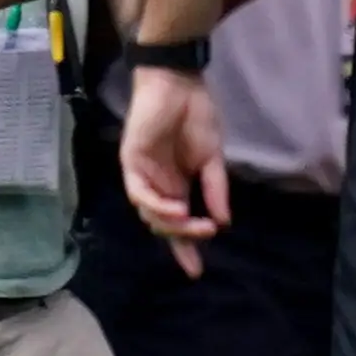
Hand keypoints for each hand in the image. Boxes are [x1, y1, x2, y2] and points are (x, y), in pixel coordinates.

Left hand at [119, 63, 232, 276]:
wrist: (181, 84)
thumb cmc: (196, 115)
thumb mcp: (212, 158)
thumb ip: (215, 189)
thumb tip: (224, 221)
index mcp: (176, 185)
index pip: (178, 224)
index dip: (186, 247)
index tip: (195, 271)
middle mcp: (157, 185)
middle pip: (162, 224)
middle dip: (183, 238)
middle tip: (205, 236)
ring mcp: (142, 174)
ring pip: (149, 213)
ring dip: (171, 223)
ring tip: (194, 223)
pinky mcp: (131, 161)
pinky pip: (139, 192)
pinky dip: (156, 204)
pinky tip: (176, 208)